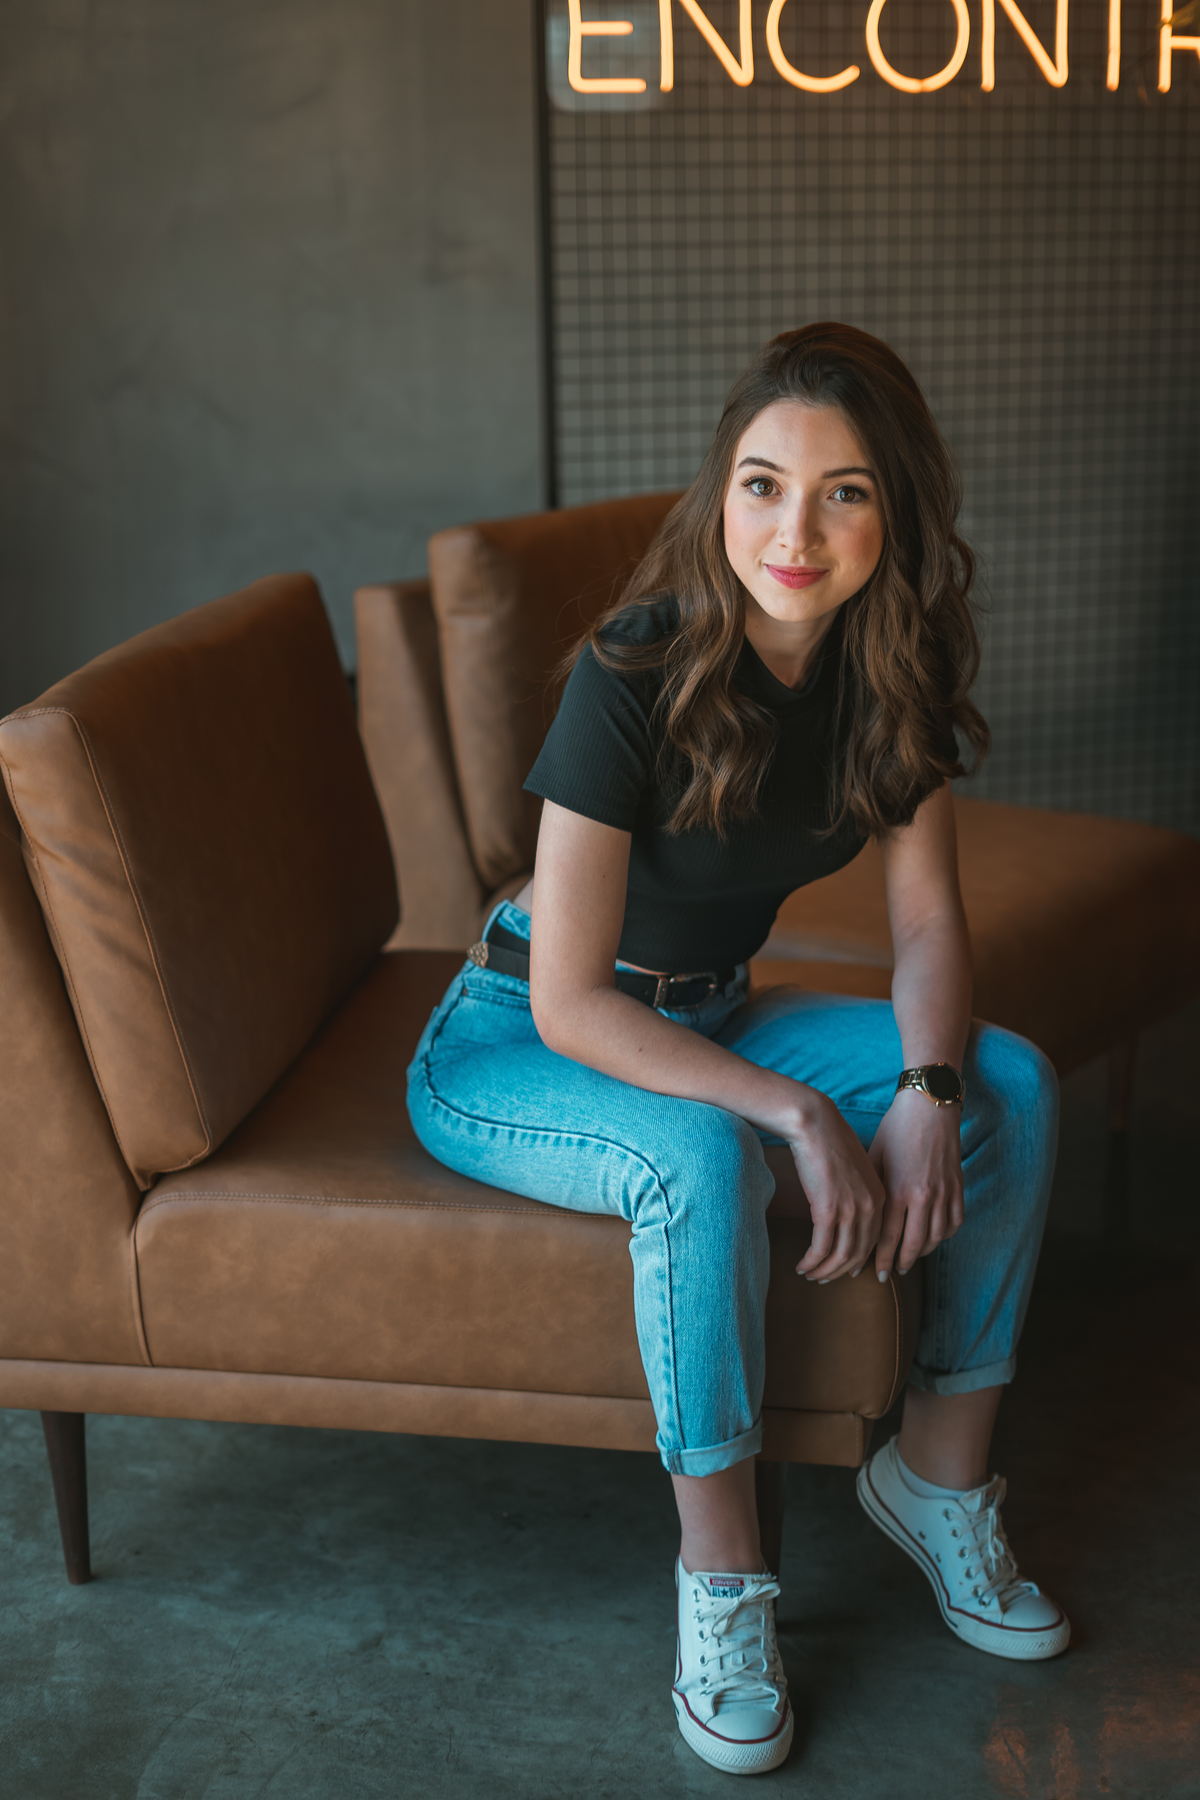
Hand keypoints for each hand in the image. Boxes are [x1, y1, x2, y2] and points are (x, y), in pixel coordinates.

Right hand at [790, 1092, 886, 1282]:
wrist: (815, 1124)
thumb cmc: (830, 1141)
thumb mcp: (855, 1170)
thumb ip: (858, 1192)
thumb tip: (848, 1212)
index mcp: (880, 1197)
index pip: (874, 1240)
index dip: (858, 1260)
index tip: (845, 1269)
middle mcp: (870, 1208)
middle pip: (858, 1253)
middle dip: (839, 1271)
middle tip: (824, 1278)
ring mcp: (851, 1210)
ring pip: (839, 1255)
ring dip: (823, 1270)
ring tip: (810, 1274)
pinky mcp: (828, 1210)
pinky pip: (821, 1248)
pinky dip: (811, 1262)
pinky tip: (801, 1266)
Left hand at [869, 1089, 963, 1278]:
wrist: (929, 1106)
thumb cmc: (896, 1129)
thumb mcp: (874, 1157)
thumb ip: (871, 1189)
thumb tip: (859, 1217)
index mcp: (897, 1190)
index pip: (888, 1237)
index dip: (879, 1258)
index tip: (873, 1273)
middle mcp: (923, 1197)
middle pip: (913, 1244)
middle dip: (901, 1263)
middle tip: (891, 1274)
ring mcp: (944, 1193)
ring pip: (936, 1238)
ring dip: (922, 1252)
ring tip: (910, 1259)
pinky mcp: (958, 1187)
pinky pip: (954, 1223)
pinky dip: (943, 1235)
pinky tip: (932, 1238)